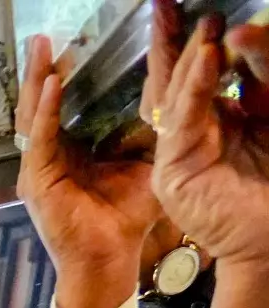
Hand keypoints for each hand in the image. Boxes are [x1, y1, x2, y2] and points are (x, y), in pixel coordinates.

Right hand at [17, 32, 162, 307]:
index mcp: (68, 153)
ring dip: (38, 82)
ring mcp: (38, 170)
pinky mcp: (37, 182)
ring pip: (33, 117)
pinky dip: (45, 112)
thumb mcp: (140, 163)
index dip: (59, 77)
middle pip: (39, 106)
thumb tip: (164, 97)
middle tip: (42, 37)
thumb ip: (142, 134)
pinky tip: (52, 87)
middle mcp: (47, 158)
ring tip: (43, 51)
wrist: (109, 260)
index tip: (66, 47)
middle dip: (40, 70)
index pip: (59, 107)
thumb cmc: (125, 219)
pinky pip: (40, 139)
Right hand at [148, 6, 268, 273]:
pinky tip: (207, 57)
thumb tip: (234, 37)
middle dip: (173, 41)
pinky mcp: (173, 172)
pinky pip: (182, 120)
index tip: (211, 12)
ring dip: (188, 57)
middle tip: (167, 4)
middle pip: (179, 79)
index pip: (208, 72)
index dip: (207, 42)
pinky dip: (194, 86)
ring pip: (176, 96)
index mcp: (223, 120)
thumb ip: (262, 73)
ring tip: (203, 25)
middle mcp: (197, 134)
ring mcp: (180, 154)